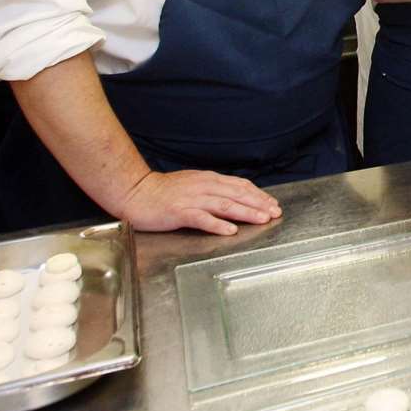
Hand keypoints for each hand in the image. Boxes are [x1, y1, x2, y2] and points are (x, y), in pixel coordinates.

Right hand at [118, 168, 280, 234]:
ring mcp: (191, 199)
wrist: (135, 191)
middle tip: (275, 213)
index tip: (272, 204)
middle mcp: (203, 187)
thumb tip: (234, 194)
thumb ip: (213, 188)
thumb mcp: (193, 183)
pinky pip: (201, 218)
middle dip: (259, 204)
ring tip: (262, 219)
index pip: (240, 186)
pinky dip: (217, 224)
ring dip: (246, 212)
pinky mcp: (179, 212)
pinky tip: (230, 230)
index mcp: (208, 179)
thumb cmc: (162, 190)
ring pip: (224, 205)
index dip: (258, 195)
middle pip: (237, 194)